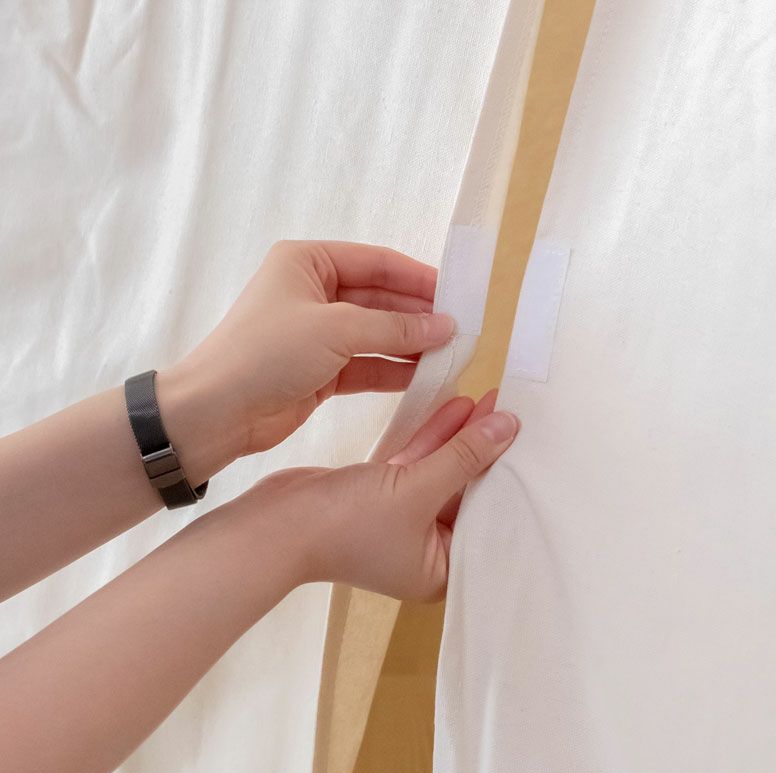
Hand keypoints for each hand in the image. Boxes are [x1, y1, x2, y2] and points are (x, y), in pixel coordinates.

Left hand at [160, 241, 453, 460]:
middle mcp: (314, 293)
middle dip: (419, 315)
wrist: (217, 412)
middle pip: (380, 299)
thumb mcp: (336, 329)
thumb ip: (394, 327)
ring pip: (376, 334)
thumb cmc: (267, 353)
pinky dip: (394, 370)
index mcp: (308, 262)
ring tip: (453, 355)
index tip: (459, 295)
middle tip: (463, 330)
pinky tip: (426, 377)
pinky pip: (367, 364)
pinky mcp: (320, 371)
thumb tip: (446, 325)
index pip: (377, 263)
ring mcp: (318, 334)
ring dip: (411, 345)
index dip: (419, 278)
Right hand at [230, 392, 518, 601]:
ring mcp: (401, 520)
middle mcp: (426, 548)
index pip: (488, 518)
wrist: (276, 524)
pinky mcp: (381, 495)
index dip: (507, 477)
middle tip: (507, 411)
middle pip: (466, 491)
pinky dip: (432, 438)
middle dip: (482, 450)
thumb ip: (463, 456)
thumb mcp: (416, 490)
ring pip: (441, 472)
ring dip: (458, 437)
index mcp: (442, 569)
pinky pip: (417, 464)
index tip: (527, 440)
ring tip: (487, 401)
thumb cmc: (346, 526)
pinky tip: (455, 408)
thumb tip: (507, 427)